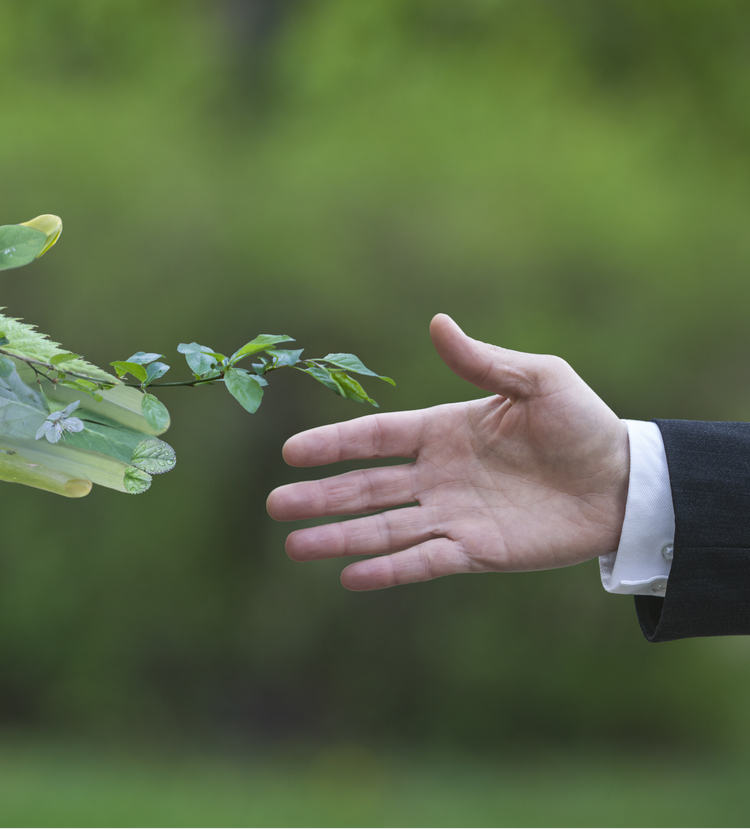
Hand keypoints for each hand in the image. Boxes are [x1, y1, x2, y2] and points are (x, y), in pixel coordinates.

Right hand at [266, 314, 629, 589]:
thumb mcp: (538, 379)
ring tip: (295, 547)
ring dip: (340, 538)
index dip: (333, 444)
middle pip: (366, 487)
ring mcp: (452, 515)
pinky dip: (388, 570)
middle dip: (320, 496)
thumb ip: (483, 361)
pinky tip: (350, 577)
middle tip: (275, 505)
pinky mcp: (476, 551)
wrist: (625, 482)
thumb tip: (437, 323)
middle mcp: (438, 475)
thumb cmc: (582, 424)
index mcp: (443, 430)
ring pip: (384, 528)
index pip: (376, 438)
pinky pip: (423, 561)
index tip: (291, 452)